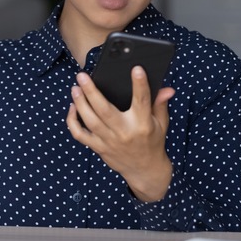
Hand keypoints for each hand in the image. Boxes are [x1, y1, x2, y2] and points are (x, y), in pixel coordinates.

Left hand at [66, 66, 175, 201]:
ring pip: (90, 121)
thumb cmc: (153, 142)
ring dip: (80, 104)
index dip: (140, 85)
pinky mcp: (99, 148)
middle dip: (91, 92)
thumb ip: (160, 104)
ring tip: (75, 88)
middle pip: (104, 110)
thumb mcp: (161, 123)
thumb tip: (167, 89)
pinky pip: (81, 135)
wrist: (145, 171)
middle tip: (82, 76)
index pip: (142, 101)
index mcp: (143, 124)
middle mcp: (124, 132)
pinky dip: (72, 122)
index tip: (136, 69)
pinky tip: (72, 108)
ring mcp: (109, 141)